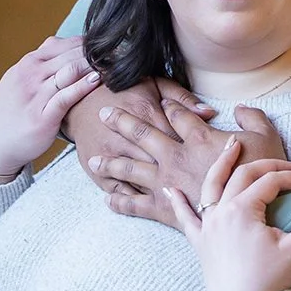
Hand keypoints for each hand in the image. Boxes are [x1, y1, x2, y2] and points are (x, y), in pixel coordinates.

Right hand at [0, 36, 103, 179]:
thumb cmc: (12, 111)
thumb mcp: (21, 79)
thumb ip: (42, 63)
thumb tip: (63, 42)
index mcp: (28, 63)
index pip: (64, 44)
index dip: (89, 43)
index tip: (110, 45)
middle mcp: (31, 75)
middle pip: (71, 54)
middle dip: (97, 53)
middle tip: (120, 52)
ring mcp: (35, 95)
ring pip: (69, 71)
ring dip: (94, 65)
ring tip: (115, 63)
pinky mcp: (41, 117)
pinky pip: (64, 97)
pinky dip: (82, 86)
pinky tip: (96, 80)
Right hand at [64, 75, 208, 198]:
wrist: (79, 103)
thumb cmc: (123, 92)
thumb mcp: (154, 84)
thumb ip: (182, 99)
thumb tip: (209, 113)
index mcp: (147, 114)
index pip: (177, 137)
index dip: (196, 152)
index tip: (212, 161)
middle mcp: (129, 139)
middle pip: (162, 163)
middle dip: (183, 176)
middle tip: (204, 185)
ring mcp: (113, 158)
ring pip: (143, 180)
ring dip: (163, 191)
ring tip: (182, 198)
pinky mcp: (99, 173)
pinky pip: (121, 191)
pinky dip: (137, 200)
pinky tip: (155, 205)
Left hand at [95, 97, 290, 224]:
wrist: (254, 214)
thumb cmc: (263, 176)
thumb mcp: (267, 138)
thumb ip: (253, 117)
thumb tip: (241, 108)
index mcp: (199, 138)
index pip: (177, 114)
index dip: (168, 105)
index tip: (159, 101)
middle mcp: (176, 156)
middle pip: (142, 133)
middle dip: (122, 121)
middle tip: (104, 112)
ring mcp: (166, 183)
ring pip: (130, 168)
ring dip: (110, 163)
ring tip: (92, 160)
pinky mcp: (163, 209)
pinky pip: (135, 204)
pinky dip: (120, 201)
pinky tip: (107, 199)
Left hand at [165, 137, 290, 290]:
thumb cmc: (268, 283)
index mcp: (242, 210)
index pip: (273, 181)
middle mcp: (220, 212)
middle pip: (244, 175)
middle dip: (268, 165)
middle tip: (289, 165)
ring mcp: (207, 226)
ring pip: (211, 185)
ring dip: (222, 163)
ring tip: (231, 146)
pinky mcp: (199, 243)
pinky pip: (185, 218)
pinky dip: (177, 202)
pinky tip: (171, 189)